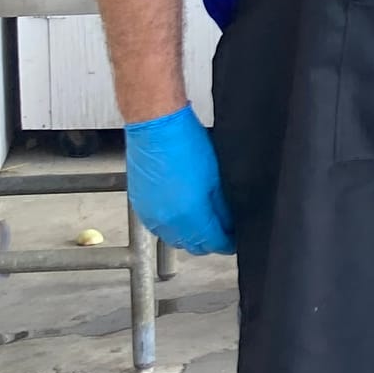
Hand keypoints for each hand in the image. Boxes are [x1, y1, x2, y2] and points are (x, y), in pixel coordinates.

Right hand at [125, 104, 234, 252]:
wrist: (155, 127)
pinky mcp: (140, 207)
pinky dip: (171, 226)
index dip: (227, 243)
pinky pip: (158, 228)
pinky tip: (180, 213)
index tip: (233, 240)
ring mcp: (151, 215)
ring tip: (201, 222)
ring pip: (174, 240)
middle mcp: (168, 221)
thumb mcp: (215, 176)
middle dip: (209, 242)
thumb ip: (222, 206)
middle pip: (193, 246)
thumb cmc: (185, 143)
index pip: (213, 242)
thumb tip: (228, 223)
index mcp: (190, 214)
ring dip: (189, 236)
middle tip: (220, 231)